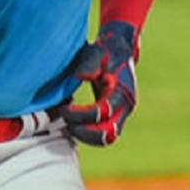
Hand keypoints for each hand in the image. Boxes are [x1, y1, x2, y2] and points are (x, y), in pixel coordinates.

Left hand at [61, 21, 137, 145]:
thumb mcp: (95, 53)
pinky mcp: (116, 116)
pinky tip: (74, 122)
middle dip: (84, 132)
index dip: (80, 115)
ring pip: (107, 139)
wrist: (119, 51)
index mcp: (122, 91)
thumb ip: (89, 64)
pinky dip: (89, 133)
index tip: (64, 108)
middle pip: (109, 134)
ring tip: (68, 124)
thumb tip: (81, 75)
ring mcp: (122, 113)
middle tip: (65, 121)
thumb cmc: (104, 52)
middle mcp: (125, 106)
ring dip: (86, 136)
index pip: (103, 112)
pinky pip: (105, 134)